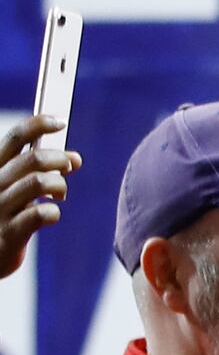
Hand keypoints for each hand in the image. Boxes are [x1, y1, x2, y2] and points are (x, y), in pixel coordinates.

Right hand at [0, 115, 78, 280]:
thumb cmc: (3, 215)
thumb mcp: (14, 187)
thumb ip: (40, 171)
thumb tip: (75, 157)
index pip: (14, 138)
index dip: (37, 124)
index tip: (59, 121)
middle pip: (32, 159)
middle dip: (59, 159)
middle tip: (68, 166)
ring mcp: (0, 208)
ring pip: (38, 183)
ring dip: (58, 185)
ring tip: (59, 194)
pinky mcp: (9, 233)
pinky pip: (38, 215)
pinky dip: (53, 212)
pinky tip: (51, 214)